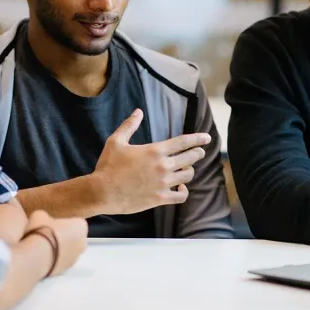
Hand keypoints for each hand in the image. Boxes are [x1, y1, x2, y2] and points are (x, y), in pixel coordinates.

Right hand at [24, 210, 87, 277]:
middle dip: (64, 236)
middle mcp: (83, 243)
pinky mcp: (66, 270)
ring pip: (69, 251)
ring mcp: (76, 258)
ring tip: (43, 246)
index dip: (63, 223)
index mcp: (81, 226)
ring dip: (60, 249)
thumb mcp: (40, 215)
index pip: (75, 222)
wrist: (36, 256)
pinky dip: (55, 259)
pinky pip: (61, 261)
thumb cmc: (42, 231)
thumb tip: (44, 220)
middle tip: (48, 234)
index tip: (52, 224)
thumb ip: (47, 217)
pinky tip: (42, 257)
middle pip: (74, 237)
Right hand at [92, 109, 210, 214]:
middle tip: (199, 152)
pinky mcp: (160, 198)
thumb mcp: (116, 141)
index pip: (183, 142)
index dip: (197, 139)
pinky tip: (180, 188)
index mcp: (155, 150)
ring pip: (188, 176)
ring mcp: (163, 183)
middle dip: (197, 153)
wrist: (102, 191)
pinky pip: (181, 196)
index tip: (207, 138)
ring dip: (189, 171)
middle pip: (190, 158)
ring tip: (186, 169)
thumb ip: (129, 125)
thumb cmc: (108, 166)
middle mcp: (163, 166)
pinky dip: (183, 191)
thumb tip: (138, 111)